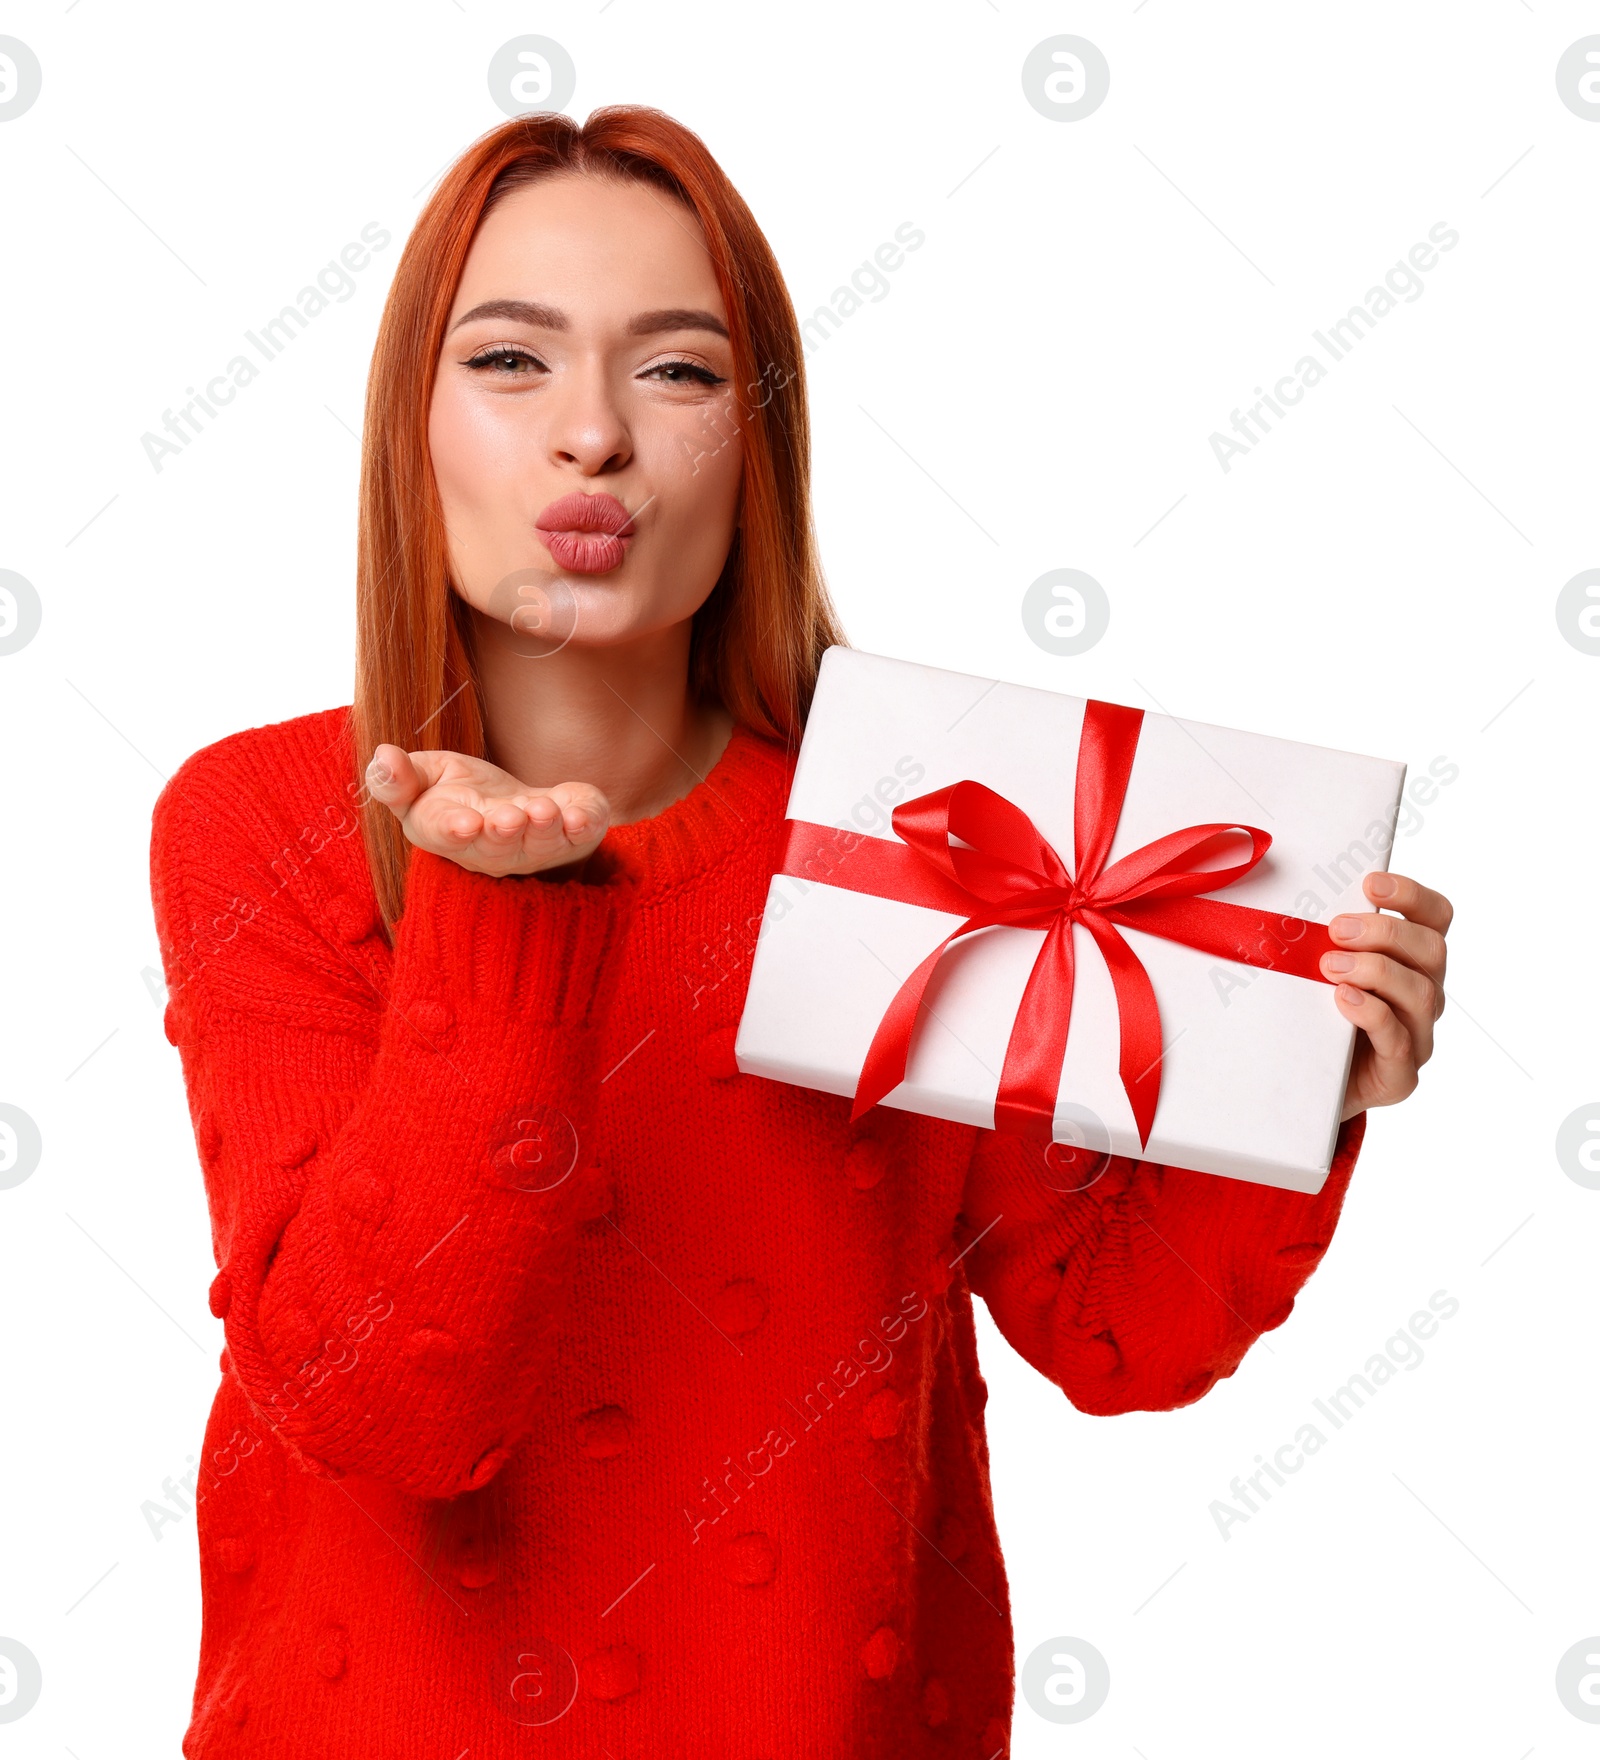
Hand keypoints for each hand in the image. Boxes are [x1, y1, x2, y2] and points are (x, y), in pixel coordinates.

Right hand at [364, 745, 609, 878]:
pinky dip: (583, 827)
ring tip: (546, 811)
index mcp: (448, 832)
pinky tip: (580, 816)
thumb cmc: (460, 794)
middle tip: (511, 818)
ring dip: (544, 830)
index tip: (465, 823)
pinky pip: (579, 838)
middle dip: (505, 834)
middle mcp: (492, 849)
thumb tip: (383, 756)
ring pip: (540, 846)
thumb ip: (399, 776)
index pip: (447, 836)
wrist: (514, 802)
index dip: (456, 831)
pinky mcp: (570, 837)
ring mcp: (533, 848)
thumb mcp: (426, 775)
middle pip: (497, 848)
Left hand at [1324, 871, 1451, 1119]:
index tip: (1369, 883)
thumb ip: (1315, 937)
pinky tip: (1343, 999)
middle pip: (1432, 950)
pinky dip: (1372, 1013)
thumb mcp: (1311, 969)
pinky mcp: (1399, 1075)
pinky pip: (1399, 1041)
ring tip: (1330, 965)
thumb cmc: (1309, 1015)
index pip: (1436, 917)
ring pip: (1422, 994)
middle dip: (1385, 932)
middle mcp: (1423, 996)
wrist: (1301, 1086)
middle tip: (1336, 929)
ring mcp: (1417, 1037)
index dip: (1411, 894)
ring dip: (1376, 970)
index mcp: (1412, 961)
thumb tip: (1275, 898)